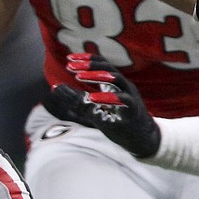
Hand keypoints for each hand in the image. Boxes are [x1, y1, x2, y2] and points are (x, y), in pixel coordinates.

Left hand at [42, 53, 160, 157]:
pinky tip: (91, 98)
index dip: (86, 59)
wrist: (142, 140)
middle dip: (88, 65)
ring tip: (78, 76)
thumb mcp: (93, 109)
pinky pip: (122, 99)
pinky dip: (107, 97)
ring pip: (116, 78)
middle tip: (70, 66)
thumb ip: (76, 98)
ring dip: (96, 75)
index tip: (69, 58)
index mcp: (115, 83)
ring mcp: (130, 96)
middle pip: (108, 67)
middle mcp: (123, 86)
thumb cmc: (118, 122)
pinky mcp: (133, 110)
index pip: (102, 64)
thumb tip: (55, 87)